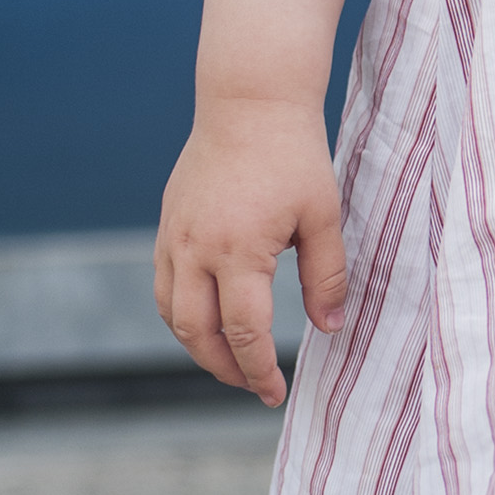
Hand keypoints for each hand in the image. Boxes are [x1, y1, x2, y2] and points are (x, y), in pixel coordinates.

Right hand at [154, 100, 346, 405]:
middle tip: (253, 385)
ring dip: (197, 345)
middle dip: (224, 368)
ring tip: (231, 360)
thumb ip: (327, 276)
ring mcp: (173, 237)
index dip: (259, 370)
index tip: (275, 393)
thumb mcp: (322, 216)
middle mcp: (195, 249)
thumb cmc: (294, 156)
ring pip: (171, 313)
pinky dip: (181, 314)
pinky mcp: (167, 225)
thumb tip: (331, 328)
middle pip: (196, 334)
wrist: (249, 101)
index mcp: (237, 251)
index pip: (243, 332)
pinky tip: (208, 320)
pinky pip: (163, 285)